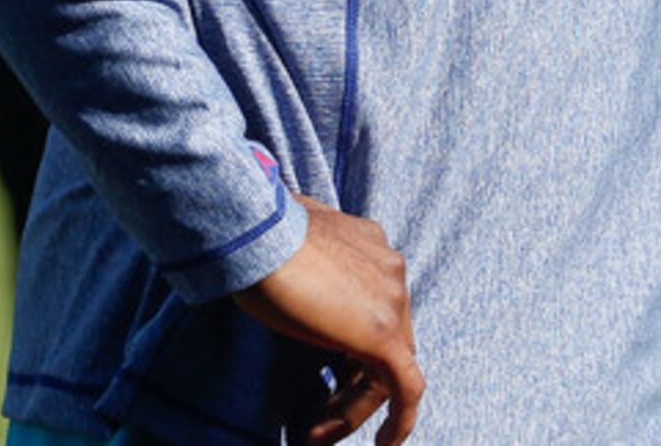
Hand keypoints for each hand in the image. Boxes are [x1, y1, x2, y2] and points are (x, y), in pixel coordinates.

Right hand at [231, 195, 425, 445]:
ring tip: (315, 435)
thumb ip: (296, 259)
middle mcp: (389, 269)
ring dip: (353, 407)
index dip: (346, 348)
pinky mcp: (381, 334)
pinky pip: (406, 386)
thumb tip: (272, 261)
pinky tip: (383, 444)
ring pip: (388, 368)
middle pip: (384, 341)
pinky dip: (400, 420)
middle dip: (351, 384)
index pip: (372, 307)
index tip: (316, 373)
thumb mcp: (283, 244)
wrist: (255, 235)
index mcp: (369, 245)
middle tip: (314, 417)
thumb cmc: (254, 237)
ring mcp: (391, 300)